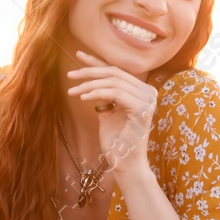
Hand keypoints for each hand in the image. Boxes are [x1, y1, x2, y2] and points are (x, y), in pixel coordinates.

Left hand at [66, 50, 156, 175]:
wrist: (125, 163)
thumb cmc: (116, 140)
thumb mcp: (107, 111)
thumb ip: (104, 94)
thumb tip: (89, 78)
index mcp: (142, 91)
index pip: (117, 72)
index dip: (97, 62)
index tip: (78, 55)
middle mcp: (149, 92)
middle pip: (115, 73)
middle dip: (89, 72)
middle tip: (70, 75)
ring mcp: (148, 100)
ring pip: (113, 82)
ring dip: (89, 85)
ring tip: (72, 91)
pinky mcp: (143, 109)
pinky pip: (115, 93)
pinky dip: (96, 93)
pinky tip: (82, 97)